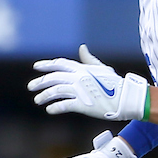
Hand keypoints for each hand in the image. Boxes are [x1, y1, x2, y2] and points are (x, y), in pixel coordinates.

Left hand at [29, 46, 148, 121]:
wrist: (126, 98)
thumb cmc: (115, 84)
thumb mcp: (101, 68)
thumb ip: (89, 60)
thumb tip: (81, 47)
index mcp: (82, 68)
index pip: (59, 63)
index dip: (46, 65)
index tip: (36, 67)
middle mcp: (79, 77)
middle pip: (53, 78)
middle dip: (40, 82)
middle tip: (31, 87)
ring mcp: (80, 90)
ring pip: (56, 91)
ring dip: (44, 96)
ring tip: (38, 100)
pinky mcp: (83, 104)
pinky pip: (65, 105)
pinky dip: (55, 107)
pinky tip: (50, 110)